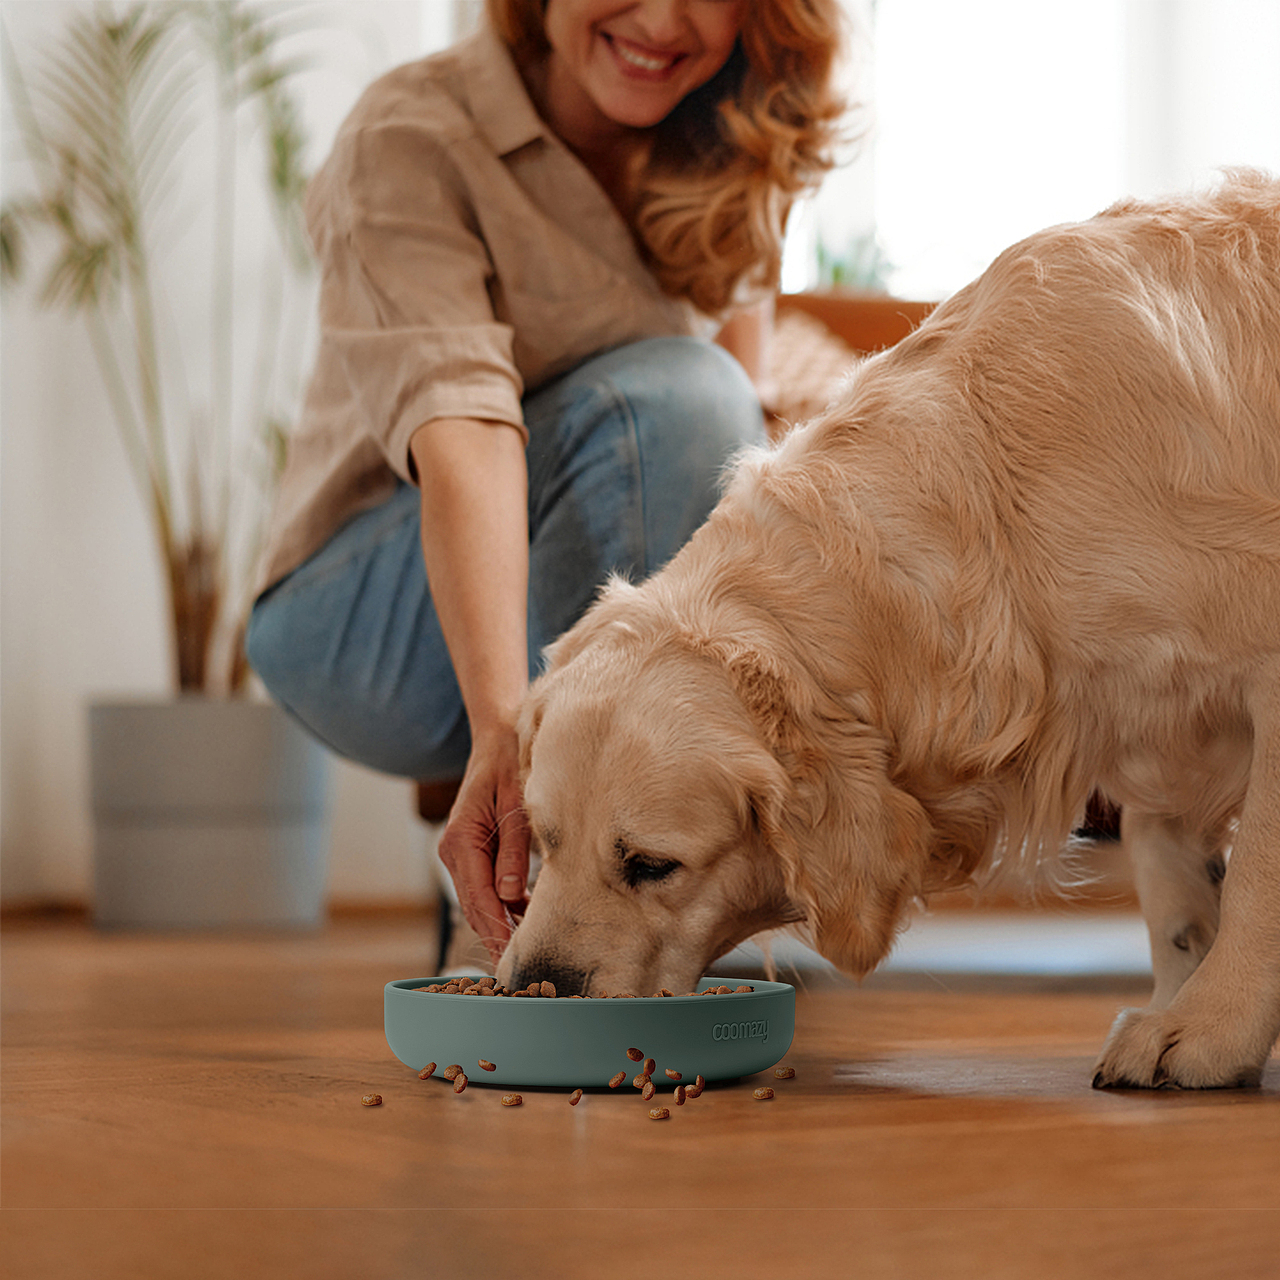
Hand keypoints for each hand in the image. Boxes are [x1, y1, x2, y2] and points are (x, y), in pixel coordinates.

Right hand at [435, 725, 530, 965]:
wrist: (498, 738)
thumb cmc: (510, 764)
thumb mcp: (516, 804)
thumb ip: (515, 851)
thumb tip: (511, 895)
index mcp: (461, 840)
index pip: (479, 897)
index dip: (497, 930)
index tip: (514, 957)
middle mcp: (454, 850)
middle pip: (474, 906)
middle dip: (497, 937)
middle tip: (521, 972)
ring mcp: (460, 853)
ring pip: (478, 900)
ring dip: (501, 923)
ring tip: (527, 951)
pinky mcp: (472, 853)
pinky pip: (485, 887)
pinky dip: (504, 904)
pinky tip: (527, 916)